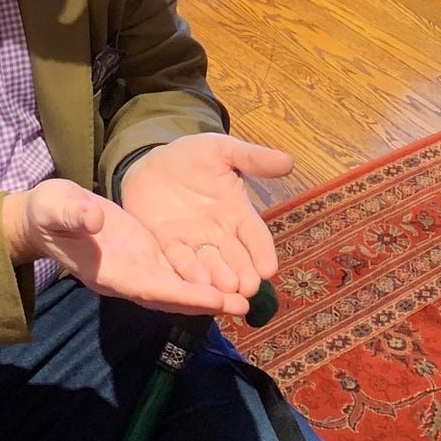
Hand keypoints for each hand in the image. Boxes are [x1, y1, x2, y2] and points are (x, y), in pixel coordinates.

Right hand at [1, 177, 246, 315]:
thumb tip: (95, 219)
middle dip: (205, 302)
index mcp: (108, 271)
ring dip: (209, 294)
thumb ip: (75, 214)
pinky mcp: (144, 256)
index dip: (182, 295)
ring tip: (246, 297)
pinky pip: (175, 272)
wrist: (46, 217)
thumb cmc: (48, 212)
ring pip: (177, 287)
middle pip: (171, 296)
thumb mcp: (57, 206)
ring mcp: (136, 269)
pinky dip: (199, 277)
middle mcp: (127, 277)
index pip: (150, 287)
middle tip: (243, 306)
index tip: (213, 299)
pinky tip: (226, 275)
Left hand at [118, 133, 288, 297]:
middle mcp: (220, 235)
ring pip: (211, 266)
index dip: (263, 252)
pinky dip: (188, 273)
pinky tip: (196, 283)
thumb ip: (252, 158)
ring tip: (227, 290)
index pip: (256, 237)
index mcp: (238, 213)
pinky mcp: (167, 245)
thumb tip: (289, 162)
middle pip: (236, 259)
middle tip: (250, 289)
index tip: (270, 269)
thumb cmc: (193, 156)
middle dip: (244, 275)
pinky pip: (179, 261)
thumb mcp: (223, 151)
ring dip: (219, 280)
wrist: (152, 161)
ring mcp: (194, 243)